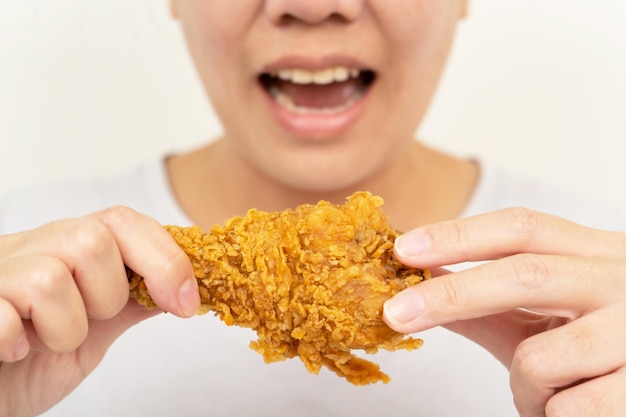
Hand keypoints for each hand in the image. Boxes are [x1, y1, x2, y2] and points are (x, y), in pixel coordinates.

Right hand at [0, 207, 199, 416]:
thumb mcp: (98, 327)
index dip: (164, 259)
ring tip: (44, 343)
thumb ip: (134, 301)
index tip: (186, 303)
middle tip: (90, 323)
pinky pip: (0, 314)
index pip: (123, 222)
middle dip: (108, 296)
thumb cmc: (37, 360)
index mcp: (67, 247)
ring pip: (49, 279)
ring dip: (64, 330)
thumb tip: (187, 286)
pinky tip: (14, 350)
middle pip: (92, 239)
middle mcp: (30, 249)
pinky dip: (16, 341)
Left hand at [383, 207, 625, 416]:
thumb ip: (484, 299)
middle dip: (452, 295)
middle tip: (396, 312)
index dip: (458, 234)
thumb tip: (418, 280)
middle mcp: (622, 280)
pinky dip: (551, 415)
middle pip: (526, 274)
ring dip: (524, 386)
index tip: (404, 249)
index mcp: (595, 254)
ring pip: (540, 357)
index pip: (522, 228)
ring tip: (549, 394)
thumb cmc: (590, 352)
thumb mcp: (540, 318)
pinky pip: (568, 409)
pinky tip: (577, 409)